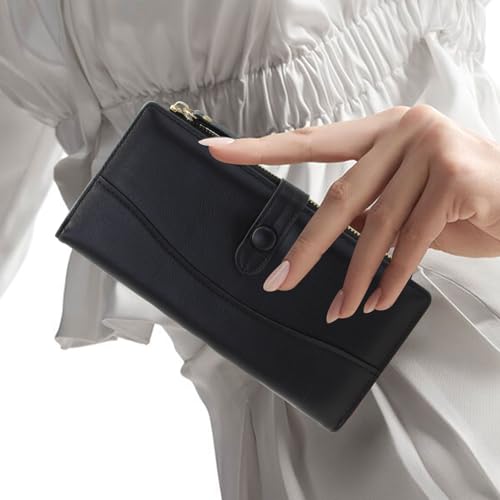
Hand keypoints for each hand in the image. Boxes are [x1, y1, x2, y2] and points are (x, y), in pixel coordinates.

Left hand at [199, 105, 499, 322]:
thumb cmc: (462, 195)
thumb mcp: (407, 194)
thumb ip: (370, 205)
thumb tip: (332, 235)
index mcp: (382, 128)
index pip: (313, 140)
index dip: (263, 148)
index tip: (220, 152)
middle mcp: (404, 129)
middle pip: (340, 196)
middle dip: (309, 247)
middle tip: (281, 280)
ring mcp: (432, 149)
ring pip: (376, 228)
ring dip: (354, 277)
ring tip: (340, 309)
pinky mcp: (456, 178)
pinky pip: (411, 242)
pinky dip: (391, 278)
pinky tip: (376, 300)